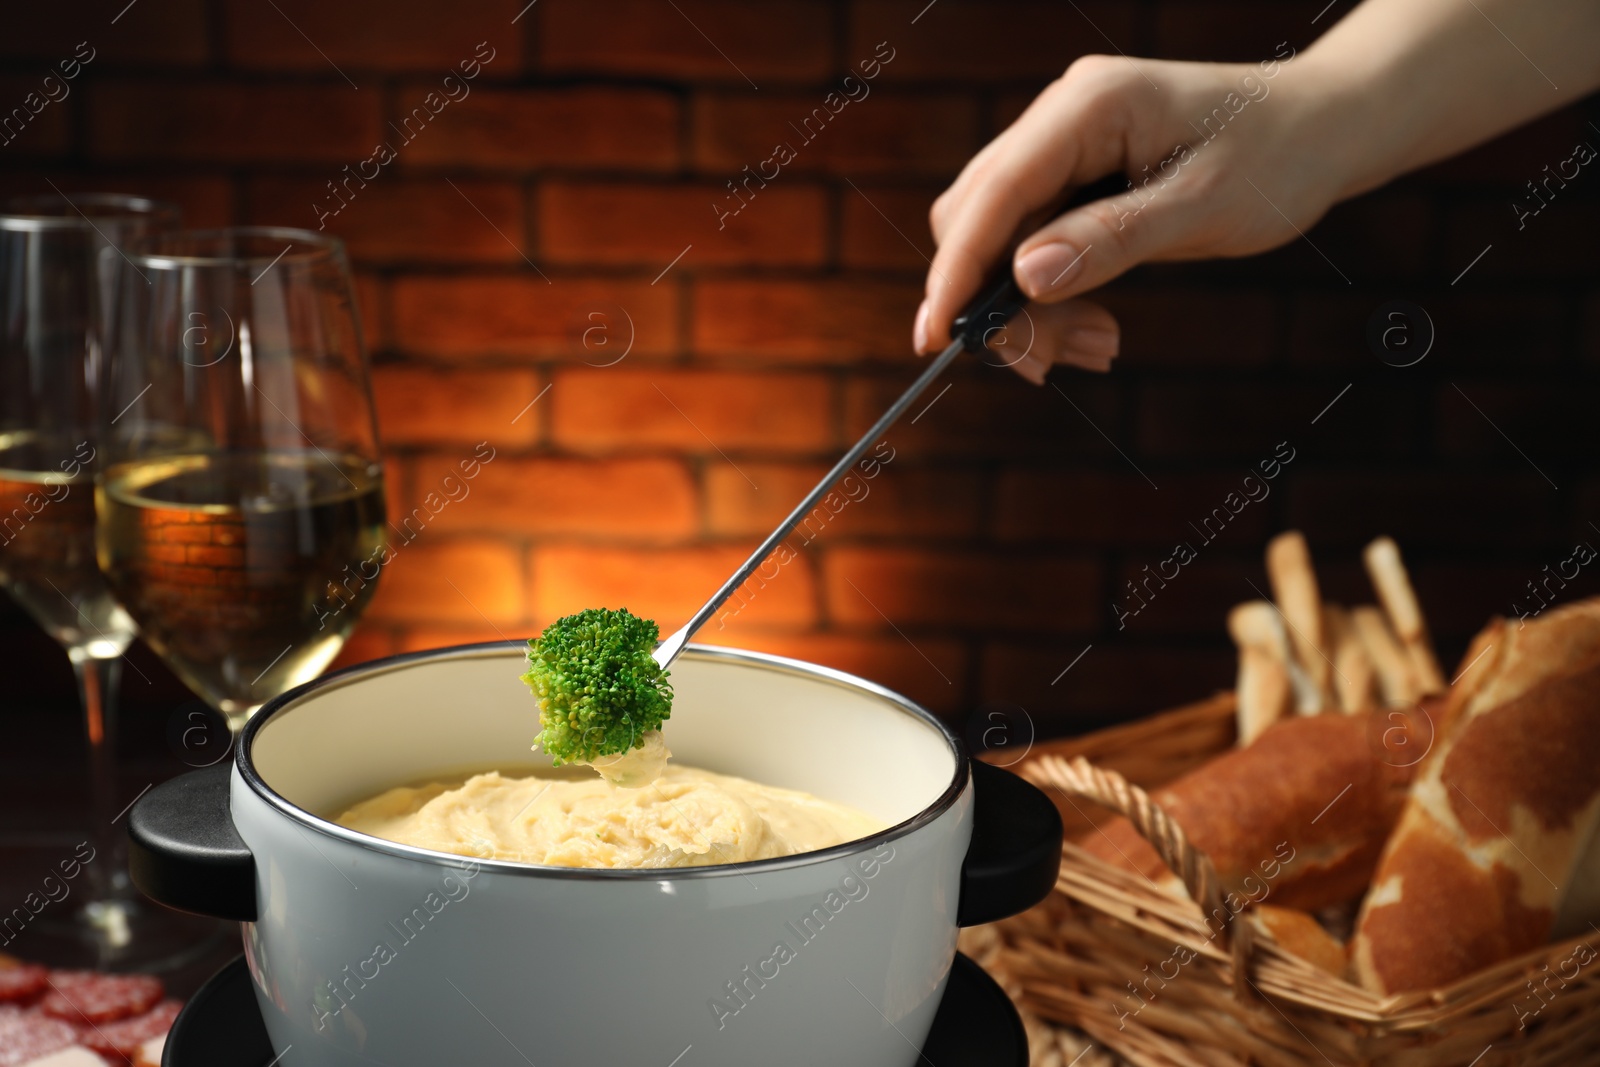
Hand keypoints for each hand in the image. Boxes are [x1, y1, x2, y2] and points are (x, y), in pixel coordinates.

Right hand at [915, 51, 1354, 380]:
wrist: (1325, 128)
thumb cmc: (1279, 157)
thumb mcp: (1202, 208)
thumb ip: (1111, 240)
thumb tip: (1024, 277)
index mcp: (1089, 107)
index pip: (994, 193)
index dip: (957, 270)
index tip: (937, 338)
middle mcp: (1063, 118)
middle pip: (980, 218)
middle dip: (999, 301)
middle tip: (1046, 367)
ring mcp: (1066, 145)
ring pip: (1002, 238)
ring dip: (1030, 308)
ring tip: (1093, 351)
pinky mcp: (1077, 175)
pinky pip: (1036, 241)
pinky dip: (1054, 295)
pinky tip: (1096, 330)